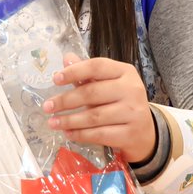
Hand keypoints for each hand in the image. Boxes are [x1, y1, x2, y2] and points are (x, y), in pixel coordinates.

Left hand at [41, 54, 155, 162]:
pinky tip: (68, 133)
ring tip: (53, 122)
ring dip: (69, 120)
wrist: (145, 132)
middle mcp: (131, 90)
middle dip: (66, 100)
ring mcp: (133, 113)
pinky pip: (99, 134)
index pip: (97, 66)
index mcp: (125, 72)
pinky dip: (80, 134)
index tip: (55, 79)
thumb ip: (88, 73)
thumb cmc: (121, 103)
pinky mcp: (130, 134)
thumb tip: (67, 58)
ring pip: (94, 116)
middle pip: (92, 93)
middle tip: (47, 106)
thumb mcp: (108, 84)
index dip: (75, 72)